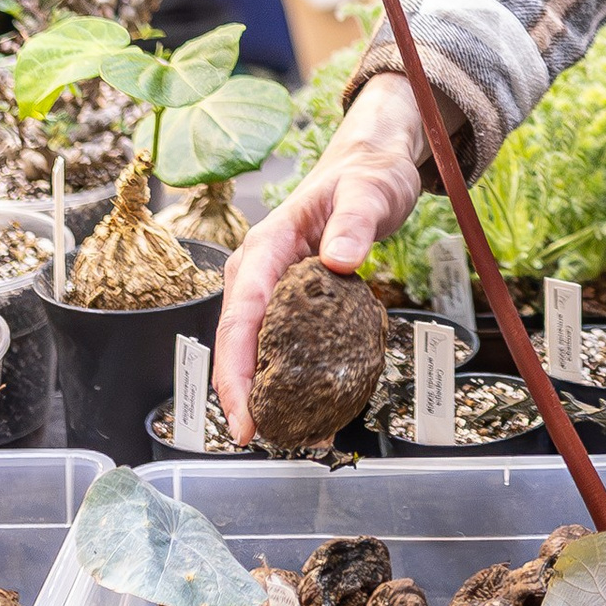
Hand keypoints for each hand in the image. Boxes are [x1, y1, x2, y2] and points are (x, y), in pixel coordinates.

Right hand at [212, 76, 426, 439]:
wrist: (371, 166)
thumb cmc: (367, 176)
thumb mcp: (370, 191)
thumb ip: (356, 222)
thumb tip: (339, 260)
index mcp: (266, 247)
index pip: (239, 315)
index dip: (234, 370)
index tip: (242, 415)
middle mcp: (257, 271)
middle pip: (238, 341)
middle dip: (243, 394)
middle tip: (263, 439)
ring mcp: (270, 288)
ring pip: (254, 348)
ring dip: (264, 391)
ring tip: (292, 435)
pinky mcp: (289, 301)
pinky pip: (279, 343)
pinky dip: (288, 376)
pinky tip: (310, 406)